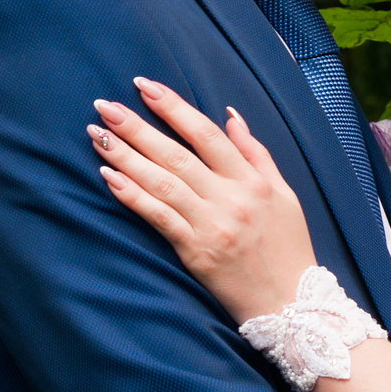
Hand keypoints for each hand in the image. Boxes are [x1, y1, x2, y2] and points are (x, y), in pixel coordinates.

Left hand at [89, 81, 316, 323]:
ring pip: (163, 183)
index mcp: (252, 179)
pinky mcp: (196, 252)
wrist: (291, 305)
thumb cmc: (289, 247)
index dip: (173, 107)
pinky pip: (159, 218)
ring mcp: (212, 225)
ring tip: (98, 136)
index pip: (206, 133)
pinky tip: (110, 178)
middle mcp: (231, 198)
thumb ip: (255, 153)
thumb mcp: (284, 194)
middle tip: (105, 106)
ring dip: (127, 157)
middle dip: (138, 127)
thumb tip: (230, 115)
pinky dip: (134, 196)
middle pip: (177, 154)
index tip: (144, 86)